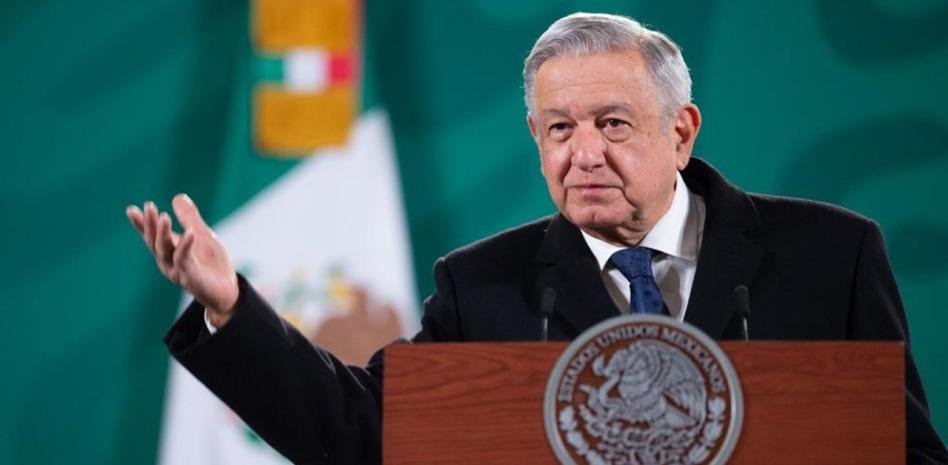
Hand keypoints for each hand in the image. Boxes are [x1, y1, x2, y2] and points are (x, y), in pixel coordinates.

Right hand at [126, 194, 238, 326]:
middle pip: (154, 241)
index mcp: (169, 250)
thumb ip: (189, 218)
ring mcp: (176, 270)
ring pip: (164, 251)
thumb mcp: (201, 235)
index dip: (142, 223)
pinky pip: (184, 260)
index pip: (152, 235)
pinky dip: (186, 245)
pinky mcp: (189, 277)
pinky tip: (190, 233)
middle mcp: (168, 261)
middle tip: (149, 206)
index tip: (131, 210)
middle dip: (150, 224)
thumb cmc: (211, 263)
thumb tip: (177, 197)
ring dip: (162, 233)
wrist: (227, 289)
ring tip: (163, 216)